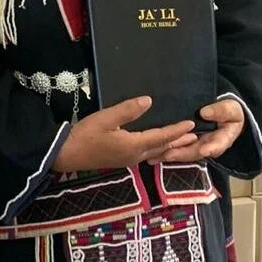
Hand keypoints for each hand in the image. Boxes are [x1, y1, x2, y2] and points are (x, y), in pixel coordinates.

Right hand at [52, 96, 197, 171]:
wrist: (65, 154)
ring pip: (155, 153)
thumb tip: (148, 101)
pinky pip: (146, 155)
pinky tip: (158, 148)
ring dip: (169, 147)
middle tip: (196, 137)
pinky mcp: (121, 161)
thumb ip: (127, 110)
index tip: (190, 124)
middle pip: (162, 148)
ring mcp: (128, 160)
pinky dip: (158, 150)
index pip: (161, 137)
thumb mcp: (105, 118)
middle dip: (179, 142)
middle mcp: (135, 155)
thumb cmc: (85, 135)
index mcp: (133, 145)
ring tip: (182, 143)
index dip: (176, 130)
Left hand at [151, 99, 244, 163]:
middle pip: (195, 152)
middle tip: (169, 155)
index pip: (218, 145)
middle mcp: (209, 147)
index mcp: (223, 139)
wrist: (222, 115)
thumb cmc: (228, 111)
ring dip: (169, 155)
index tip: (204, 150)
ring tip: (154, 157)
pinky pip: (175, 149)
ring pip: (183, 153)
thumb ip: (221, 111)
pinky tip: (150, 154)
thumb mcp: (229, 109)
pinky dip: (164, 152)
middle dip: (182, 154)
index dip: (211, 148)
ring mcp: (196, 147)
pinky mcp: (186, 145)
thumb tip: (205, 113)